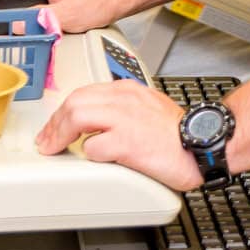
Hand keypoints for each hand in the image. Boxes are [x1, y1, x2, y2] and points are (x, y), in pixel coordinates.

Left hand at [36, 80, 201, 191]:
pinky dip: (89, 155)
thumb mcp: (147, 109)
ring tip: (55, 149)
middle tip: (46, 142)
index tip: (54, 128)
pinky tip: (94, 159)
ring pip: (77, 115)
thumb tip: (94, 126)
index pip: (83, 93)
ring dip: (59, 135)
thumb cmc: (178, 134)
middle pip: (74, 101)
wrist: (203, 144)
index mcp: (128, 90)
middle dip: (54, 123)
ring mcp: (126, 119)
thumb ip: (121, 111)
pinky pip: (95, 147)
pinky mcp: (129, 142)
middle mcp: (125, 100)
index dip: (62, 112)